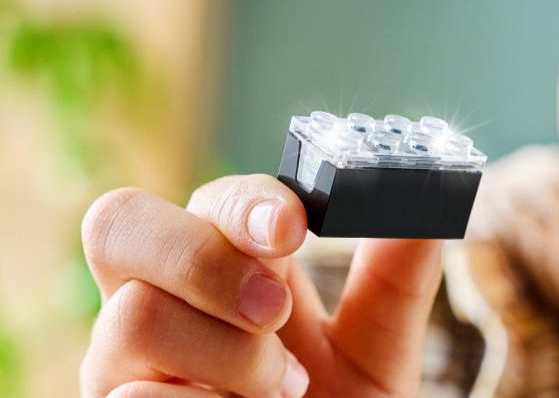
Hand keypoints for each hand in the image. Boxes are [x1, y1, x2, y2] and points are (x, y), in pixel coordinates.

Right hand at [80, 174, 441, 397]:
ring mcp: (125, 357)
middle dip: (204, 259)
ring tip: (282, 390)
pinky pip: (135, 396)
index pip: (210, 200)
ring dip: (230, 357)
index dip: (245, 202)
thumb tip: (420, 211)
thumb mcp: (375, 351)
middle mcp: (162, 297)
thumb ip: (394, 283)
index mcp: (228, 265)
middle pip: (118, 223)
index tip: (294, 227)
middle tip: (274, 309)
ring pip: (136, 315)